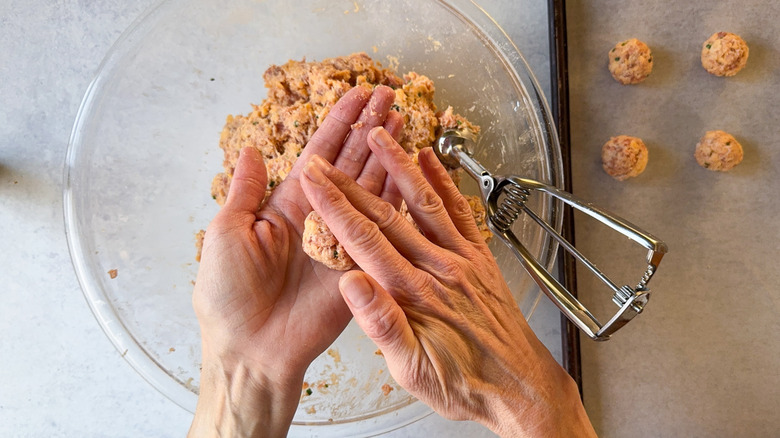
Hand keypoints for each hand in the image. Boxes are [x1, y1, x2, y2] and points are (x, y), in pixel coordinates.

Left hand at [188, 86, 402, 436]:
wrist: (250, 348)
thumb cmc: (228, 295)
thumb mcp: (227, 232)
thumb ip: (246, 190)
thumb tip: (250, 151)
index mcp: (288, 206)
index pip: (320, 154)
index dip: (339, 123)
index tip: (356, 96)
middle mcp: (319, 218)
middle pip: (351, 164)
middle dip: (370, 129)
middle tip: (389, 97)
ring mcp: (342, 240)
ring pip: (371, 188)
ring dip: (387, 156)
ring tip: (402, 122)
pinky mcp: (359, 266)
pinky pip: (381, 229)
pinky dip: (396, 201)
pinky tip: (408, 173)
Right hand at [299, 127, 595, 436]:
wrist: (518, 387)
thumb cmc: (463, 383)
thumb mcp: (413, 370)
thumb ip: (382, 324)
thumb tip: (351, 285)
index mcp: (413, 294)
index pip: (365, 240)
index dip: (335, 207)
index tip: (315, 182)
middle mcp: (438, 268)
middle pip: (387, 215)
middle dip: (352, 183)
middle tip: (328, 158)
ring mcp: (462, 259)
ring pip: (425, 202)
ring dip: (400, 166)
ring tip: (381, 135)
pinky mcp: (480, 258)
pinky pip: (460, 212)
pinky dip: (444, 183)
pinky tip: (431, 161)